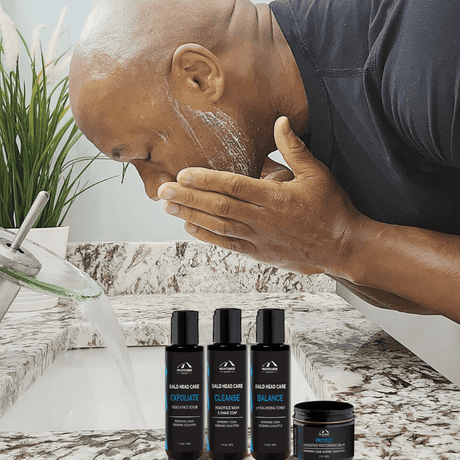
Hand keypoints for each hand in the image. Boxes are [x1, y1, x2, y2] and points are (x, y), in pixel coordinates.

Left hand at [158, 116, 363, 275]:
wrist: (343, 245)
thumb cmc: (331, 208)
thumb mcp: (317, 173)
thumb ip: (294, 149)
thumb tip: (280, 121)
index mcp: (275, 197)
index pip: (233, 186)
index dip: (206, 180)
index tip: (183, 174)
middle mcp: (263, 219)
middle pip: (219, 207)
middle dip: (189, 198)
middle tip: (163, 192)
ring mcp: (260, 238)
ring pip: (219, 227)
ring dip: (192, 217)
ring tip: (169, 208)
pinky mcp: (260, 253)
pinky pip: (229, 245)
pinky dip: (209, 237)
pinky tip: (191, 229)